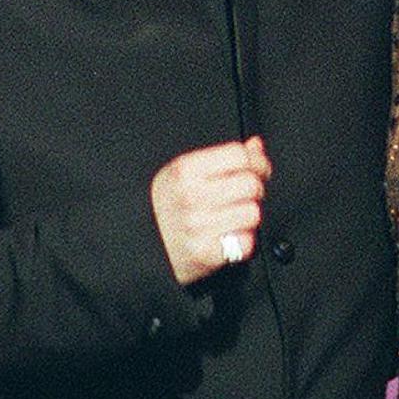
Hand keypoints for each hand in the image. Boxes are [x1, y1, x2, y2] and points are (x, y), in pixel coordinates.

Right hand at [151, 135, 270, 285]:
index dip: (255, 162)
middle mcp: (191, 196)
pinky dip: (242, 241)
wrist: (142, 245)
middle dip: (253, 190)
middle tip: (241, 197)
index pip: (239, 155)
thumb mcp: (184, 173)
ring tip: (231, 218)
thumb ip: (223, 157)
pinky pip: (246, 242)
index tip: (257, 169)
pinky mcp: (205, 252)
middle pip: (251, 184)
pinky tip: (227, 237)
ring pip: (253, 213)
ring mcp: (198, 225)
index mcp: (185, 170)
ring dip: (247, 217)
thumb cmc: (165, 207)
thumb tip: (255, 146)